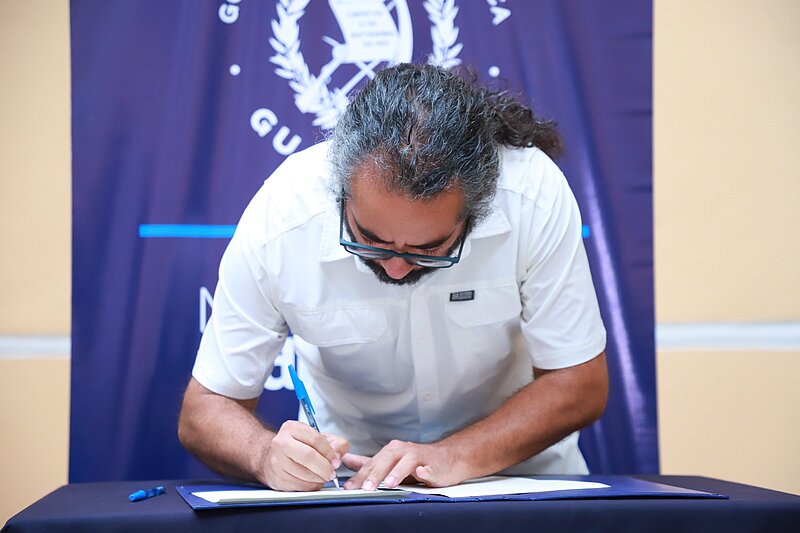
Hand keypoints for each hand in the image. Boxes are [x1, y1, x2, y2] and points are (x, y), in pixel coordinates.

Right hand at [259, 420, 348, 490]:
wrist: (274, 457)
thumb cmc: (298, 446)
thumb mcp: (318, 438)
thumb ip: (335, 443)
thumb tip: (338, 455)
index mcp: (292, 428)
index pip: (315, 439)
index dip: (329, 452)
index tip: (336, 461)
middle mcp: (281, 443)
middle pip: (307, 456)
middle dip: (324, 467)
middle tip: (331, 473)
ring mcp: (276, 461)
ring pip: (303, 473)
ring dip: (318, 479)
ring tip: (322, 477)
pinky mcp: (276, 478)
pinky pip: (298, 486)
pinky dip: (310, 486)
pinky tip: (312, 482)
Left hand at [341, 439, 468, 490]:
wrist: (448, 458)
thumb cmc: (419, 461)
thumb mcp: (392, 462)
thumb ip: (370, 463)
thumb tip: (347, 460)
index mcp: (392, 452)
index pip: (373, 463)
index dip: (360, 475)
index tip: (349, 487)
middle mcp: (403, 451)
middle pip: (387, 460)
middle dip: (375, 474)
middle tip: (366, 487)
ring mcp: (419, 457)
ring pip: (406, 462)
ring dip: (397, 472)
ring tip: (389, 483)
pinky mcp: (434, 465)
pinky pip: (429, 467)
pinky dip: (425, 471)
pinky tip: (422, 473)